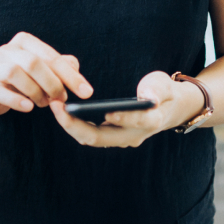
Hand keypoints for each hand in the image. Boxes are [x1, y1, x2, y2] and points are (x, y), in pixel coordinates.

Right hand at [0, 32, 93, 115]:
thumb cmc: (22, 77)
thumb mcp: (43, 69)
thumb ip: (62, 67)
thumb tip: (76, 70)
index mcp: (25, 42)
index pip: (51, 57)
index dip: (71, 75)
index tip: (87, 92)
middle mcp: (8, 50)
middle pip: (34, 63)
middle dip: (53, 84)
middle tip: (62, 99)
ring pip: (16, 74)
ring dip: (36, 92)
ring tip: (44, 103)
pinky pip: (1, 92)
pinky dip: (17, 101)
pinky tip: (28, 107)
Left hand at [49, 71, 205, 147]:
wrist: (169, 108)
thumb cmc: (164, 92)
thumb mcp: (164, 85)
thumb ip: (157, 89)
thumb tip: (149, 98)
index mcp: (151, 121)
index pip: (136, 122)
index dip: (123, 118)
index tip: (107, 110)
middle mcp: (133, 135)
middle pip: (102, 138)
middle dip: (77, 125)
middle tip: (58, 107)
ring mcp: (121, 139)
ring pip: (92, 139)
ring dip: (71, 126)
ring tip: (54, 106)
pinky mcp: (112, 136)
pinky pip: (90, 135)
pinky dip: (75, 125)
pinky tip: (62, 110)